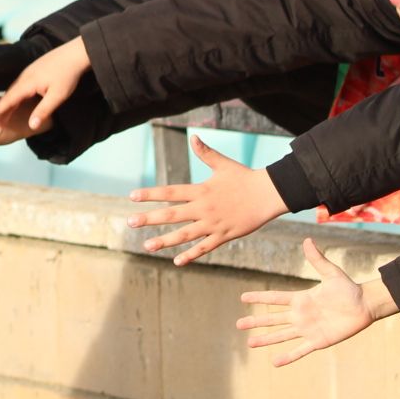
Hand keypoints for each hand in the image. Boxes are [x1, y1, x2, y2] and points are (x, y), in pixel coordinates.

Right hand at [0, 37, 89, 129]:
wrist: (75, 53)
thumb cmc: (68, 74)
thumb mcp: (58, 96)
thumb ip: (43, 111)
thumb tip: (31, 126)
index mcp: (28, 83)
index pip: (8, 100)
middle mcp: (24, 76)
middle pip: (7, 96)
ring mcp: (28, 72)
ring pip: (12, 90)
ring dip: (5, 103)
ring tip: (0, 116)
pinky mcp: (32, 71)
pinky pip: (18, 86)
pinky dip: (13, 96)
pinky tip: (14, 101)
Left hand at [125, 136, 286, 263]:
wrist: (269, 194)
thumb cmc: (245, 177)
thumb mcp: (223, 164)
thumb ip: (206, 153)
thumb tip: (193, 137)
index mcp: (201, 190)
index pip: (171, 192)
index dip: (151, 194)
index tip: (132, 196)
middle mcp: (204, 208)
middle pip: (172, 215)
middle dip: (149, 219)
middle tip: (130, 222)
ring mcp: (213, 224)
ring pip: (185, 235)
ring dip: (165, 241)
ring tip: (147, 246)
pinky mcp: (224, 236)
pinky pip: (205, 247)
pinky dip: (191, 255)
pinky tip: (177, 261)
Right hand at [236, 238, 397, 365]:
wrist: (364, 306)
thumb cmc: (349, 288)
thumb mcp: (331, 273)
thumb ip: (317, 259)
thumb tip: (307, 240)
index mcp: (301, 299)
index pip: (275, 298)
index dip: (259, 298)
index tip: (243, 297)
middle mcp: (300, 315)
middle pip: (273, 319)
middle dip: (256, 322)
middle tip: (238, 324)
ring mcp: (307, 329)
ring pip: (281, 335)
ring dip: (266, 339)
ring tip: (250, 343)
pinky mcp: (318, 341)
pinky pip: (300, 350)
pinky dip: (288, 357)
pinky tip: (275, 362)